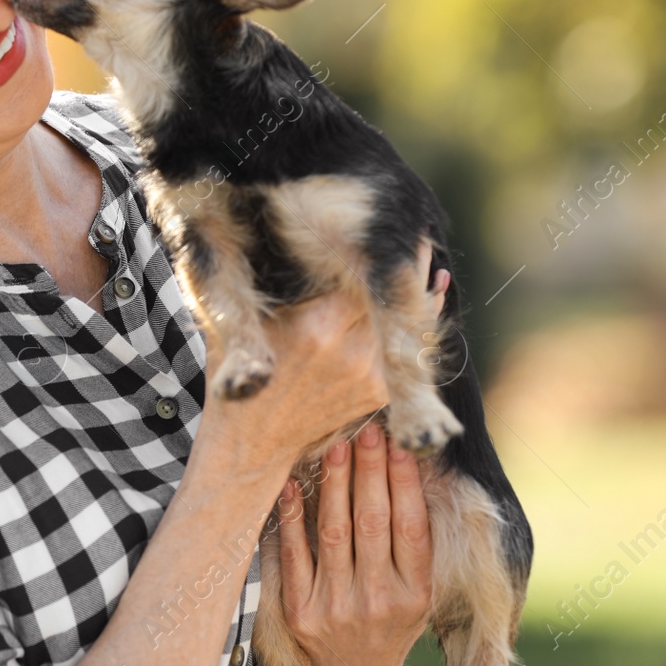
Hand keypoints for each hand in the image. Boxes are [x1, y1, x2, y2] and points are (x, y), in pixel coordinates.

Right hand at [197, 239, 450, 475]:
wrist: (252, 444)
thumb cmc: (239, 374)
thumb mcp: (248, 320)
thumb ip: (279, 282)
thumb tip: (307, 234)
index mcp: (318, 325)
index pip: (365, 271)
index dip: (383, 247)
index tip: (392, 220)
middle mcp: (352, 350)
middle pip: (395, 294)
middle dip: (410, 261)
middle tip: (418, 230)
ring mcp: (370, 376)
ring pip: (408, 322)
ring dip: (417, 288)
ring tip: (425, 254)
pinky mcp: (378, 394)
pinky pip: (407, 350)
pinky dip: (415, 323)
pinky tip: (426, 297)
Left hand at [276, 421, 435, 665]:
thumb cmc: (387, 627)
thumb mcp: (416, 596)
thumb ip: (414, 547)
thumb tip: (407, 472)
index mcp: (415, 595)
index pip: (412, 527)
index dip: (405, 483)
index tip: (400, 444)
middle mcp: (378, 601)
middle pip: (373, 522)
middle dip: (369, 471)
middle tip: (368, 430)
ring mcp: (337, 607)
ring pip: (334, 531)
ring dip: (335, 483)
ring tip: (336, 445)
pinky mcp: (300, 612)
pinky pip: (295, 554)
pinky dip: (293, 516)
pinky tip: (293, 485)